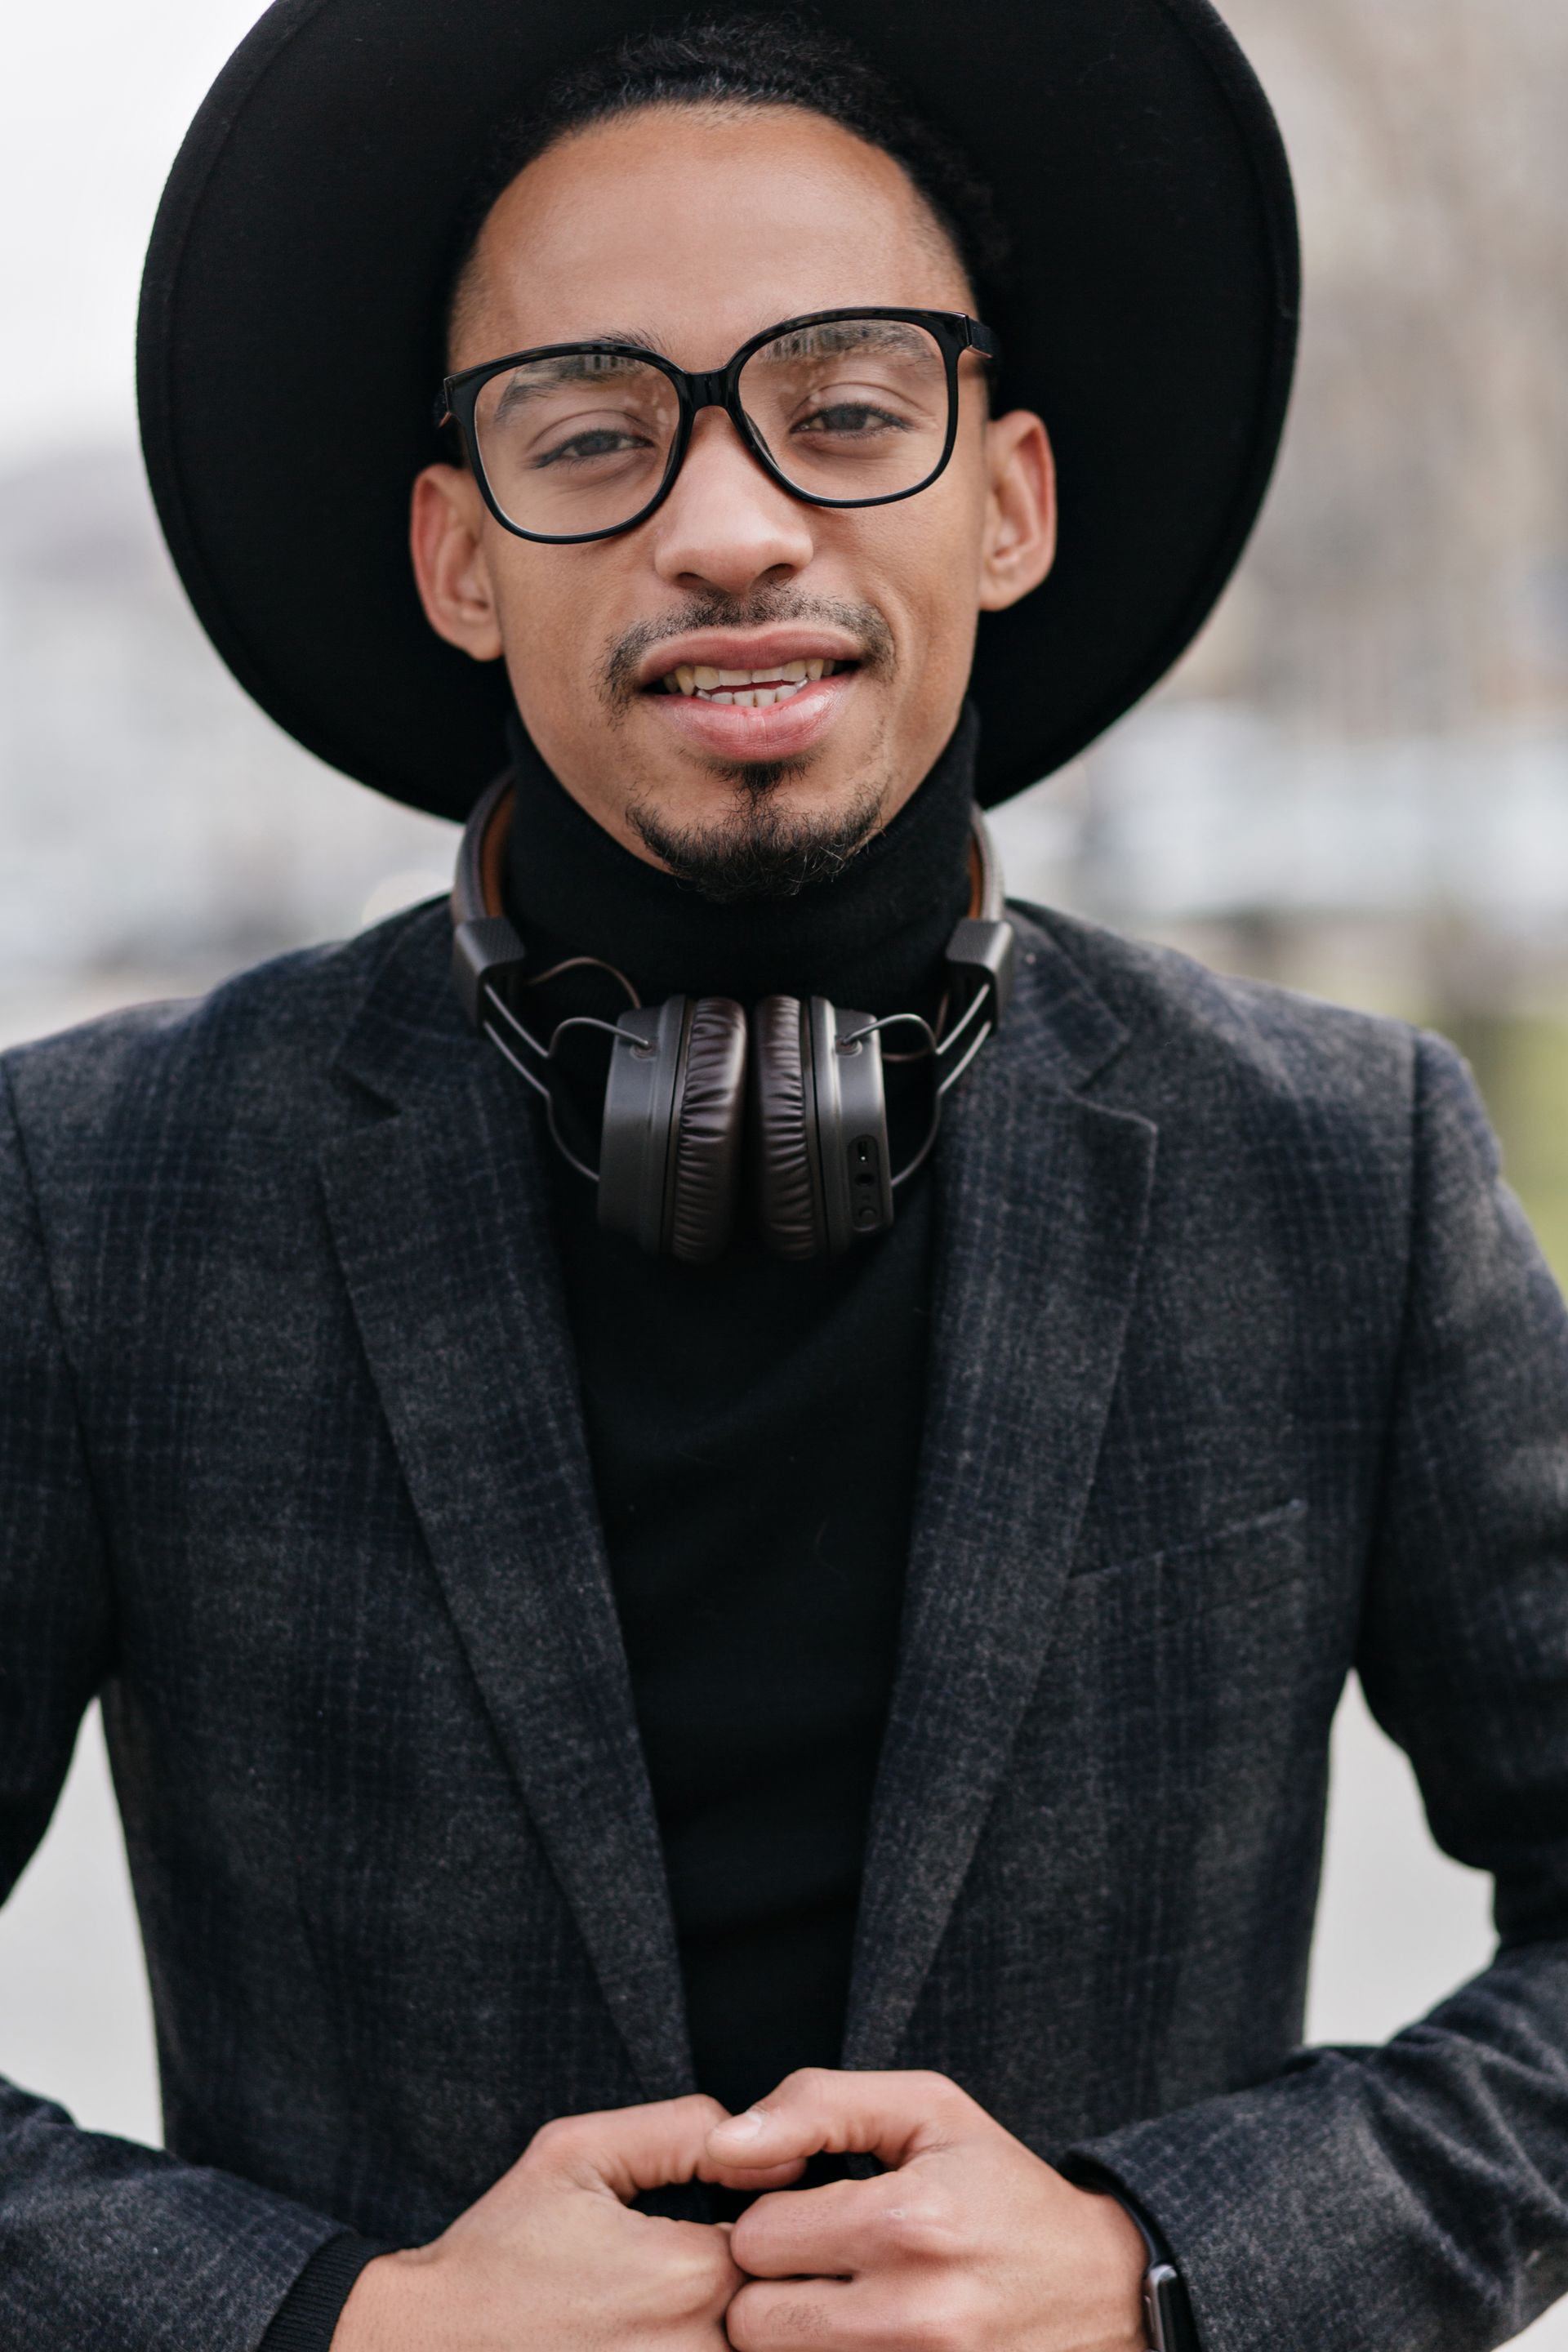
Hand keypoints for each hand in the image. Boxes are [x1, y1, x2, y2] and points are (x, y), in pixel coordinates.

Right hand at [333, 2092, 768, 2351]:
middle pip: (784, 2311)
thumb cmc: (499, 2252)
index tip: (736, 2218)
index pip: (786, 2240)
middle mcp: (696, 2351)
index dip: (771, 2221)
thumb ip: (682, 2132)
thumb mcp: (579, 2153)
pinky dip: (703, 2347)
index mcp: (689, 2275)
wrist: (427, 2348)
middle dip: (766, 2282)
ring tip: (671, 2306)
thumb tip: (778, 2151)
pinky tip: (656, 2333)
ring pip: (756, 2350)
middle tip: (696, 2268)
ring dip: (737, 2327)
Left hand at [706, 2067, 1148, 2351]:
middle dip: (769, 2289)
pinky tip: (860, 2336)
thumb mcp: (926, 2111)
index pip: (755, 2237)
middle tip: (816, 2268)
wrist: (1103, 2292)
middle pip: (752, 2322)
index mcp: (909, 2221)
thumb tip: (724, 2146)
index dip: (771, 2219)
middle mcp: (915, 2313)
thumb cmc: (1002, 2190)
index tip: (809, 2214)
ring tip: (836, 2303)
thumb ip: (817, 2105)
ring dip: (795, 2336)